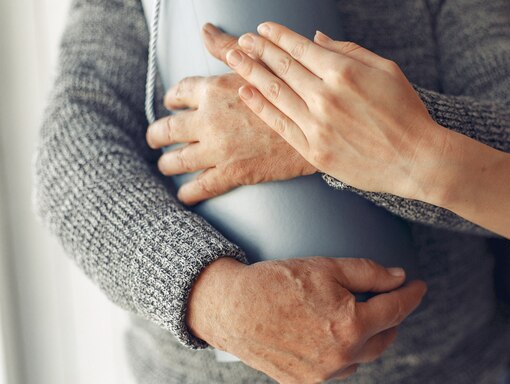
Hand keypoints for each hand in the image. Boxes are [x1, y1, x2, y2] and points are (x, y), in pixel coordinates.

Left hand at [145, 26, 315, 204]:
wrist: (321, 128)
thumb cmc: (295, 91)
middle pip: (167, 128)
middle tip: (156, 138)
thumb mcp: (259, 64)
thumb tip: (205, 30)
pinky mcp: (233, 173)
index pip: (178, 93)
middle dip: (157, 135)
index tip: (170, 104)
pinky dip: (187, 192)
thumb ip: (227, 49)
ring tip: (166, 165)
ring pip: (176, 160)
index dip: (171, 99)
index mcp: (214, 89)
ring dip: (167, 163)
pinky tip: (183, 194)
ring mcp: (219, 149)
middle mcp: (209, 119)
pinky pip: (200, 187)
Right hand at [187, 257, 426, 383]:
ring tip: (359, 320)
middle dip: (392, 320)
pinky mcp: (302, 382)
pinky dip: (340, 353)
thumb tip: (400, 277)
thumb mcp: (327, 267)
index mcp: (351, 325)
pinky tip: (330, 337)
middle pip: (383, 340)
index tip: (419, 287)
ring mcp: (321, 374)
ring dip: (366, 339)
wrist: (231, 307)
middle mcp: (341, 357)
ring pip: (360, 359)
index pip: (396, 311)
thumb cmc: (277, 282)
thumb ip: (370, 273)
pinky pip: (333, 369)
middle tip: (392, 302)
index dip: (412, 296)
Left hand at [220, 22, 449, 201]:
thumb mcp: (386, 70)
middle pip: (282, 67)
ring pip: (275, 93)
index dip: (278, 36)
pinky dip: (260, 107)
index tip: (262, 29)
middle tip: (241, 39)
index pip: (300, 48)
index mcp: (344, 72)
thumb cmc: (406, 112)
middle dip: (258, 49)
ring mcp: (317, 126)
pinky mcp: (314, 151)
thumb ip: (349, 50)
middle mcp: (325, 96)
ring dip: (250, 72)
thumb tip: (316, 38)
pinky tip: (246, 92)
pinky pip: (280, 124)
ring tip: (234, 57)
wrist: (416, 160)